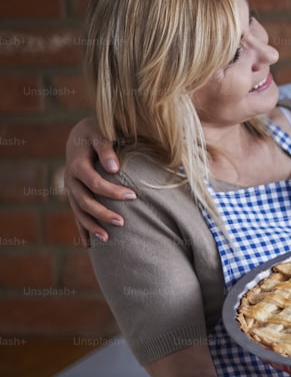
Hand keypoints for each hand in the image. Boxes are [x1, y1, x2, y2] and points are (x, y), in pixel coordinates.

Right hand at [64, 117, 129, 243]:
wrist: (81, 134)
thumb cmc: (97, 131)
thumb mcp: (101, 132)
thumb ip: (106, 148)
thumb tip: (113, 168)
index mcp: (77, 164)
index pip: (94, 182)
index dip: (111, 191)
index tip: (133, 196)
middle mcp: (70, 179)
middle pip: (84, 201)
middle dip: (102, 213)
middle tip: (123, 222)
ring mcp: (71, 189)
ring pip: (78, 212)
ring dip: (91, 226)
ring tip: (108, 240)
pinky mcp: (74, 195)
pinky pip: (77, 215)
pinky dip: (82, 230)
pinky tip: (89, 246)